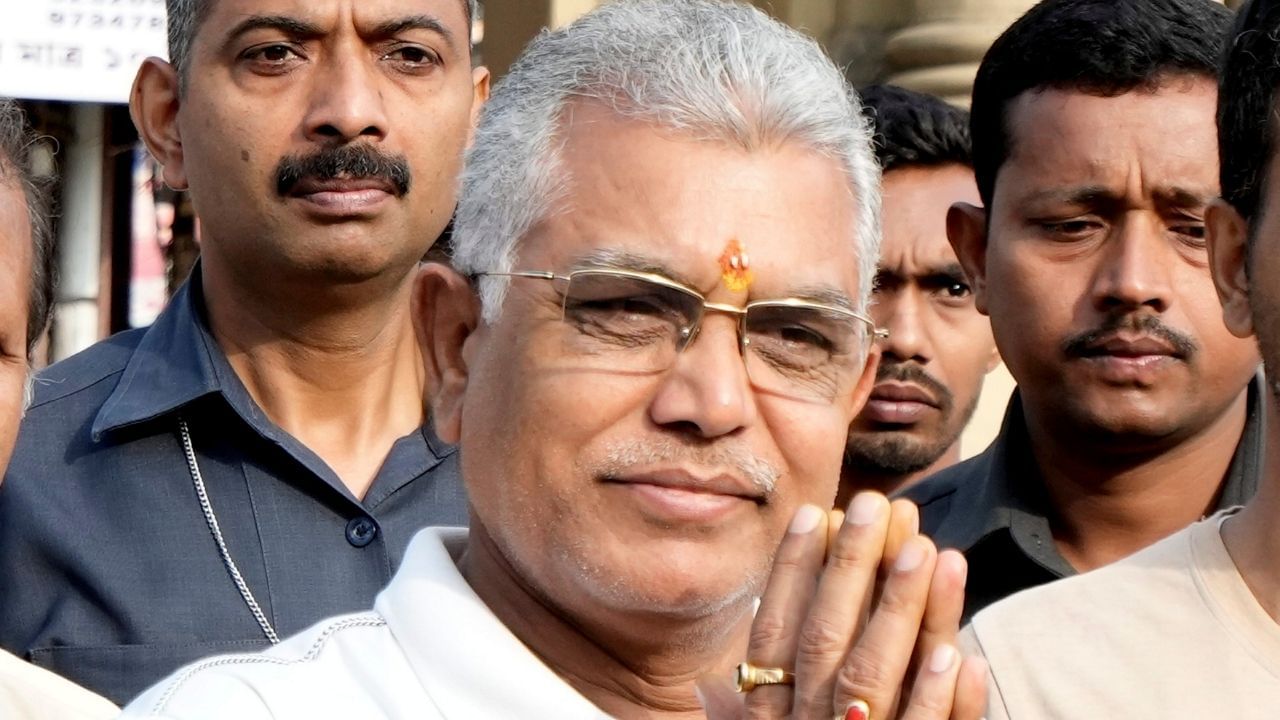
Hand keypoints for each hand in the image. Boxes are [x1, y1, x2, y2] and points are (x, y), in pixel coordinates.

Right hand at [699, 494, 986, 718]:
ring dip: (903, 615)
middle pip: (824, 643)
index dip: (791, 574)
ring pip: (873, 681)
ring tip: (930, 550)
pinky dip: (941, 703)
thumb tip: (709, 685)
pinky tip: (961, 655)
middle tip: (878, 504)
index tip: (814, 513)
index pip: (772, 638)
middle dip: (852, 570)